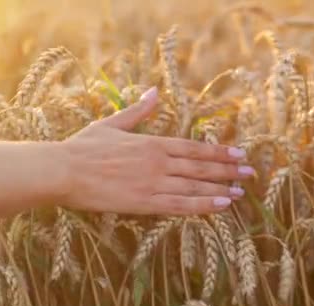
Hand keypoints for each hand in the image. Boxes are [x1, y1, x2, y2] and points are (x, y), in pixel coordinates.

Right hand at [55, 87, 254, 214]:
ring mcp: (153, 182)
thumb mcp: (112, 124)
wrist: (63, 170)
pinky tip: (220, 207)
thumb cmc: (83, 148)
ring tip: (240, 192)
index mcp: (152, 142)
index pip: (194, 148)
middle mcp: (158, 162)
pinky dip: (202, 206)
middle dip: (228, 170)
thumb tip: (154, 91)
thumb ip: (138, 110)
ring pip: (195, 186)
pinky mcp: (144, 202)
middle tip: (250, 173)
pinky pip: (180, 205)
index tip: (238, 154)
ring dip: (220, 189)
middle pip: (200, 166)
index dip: (218, 152)